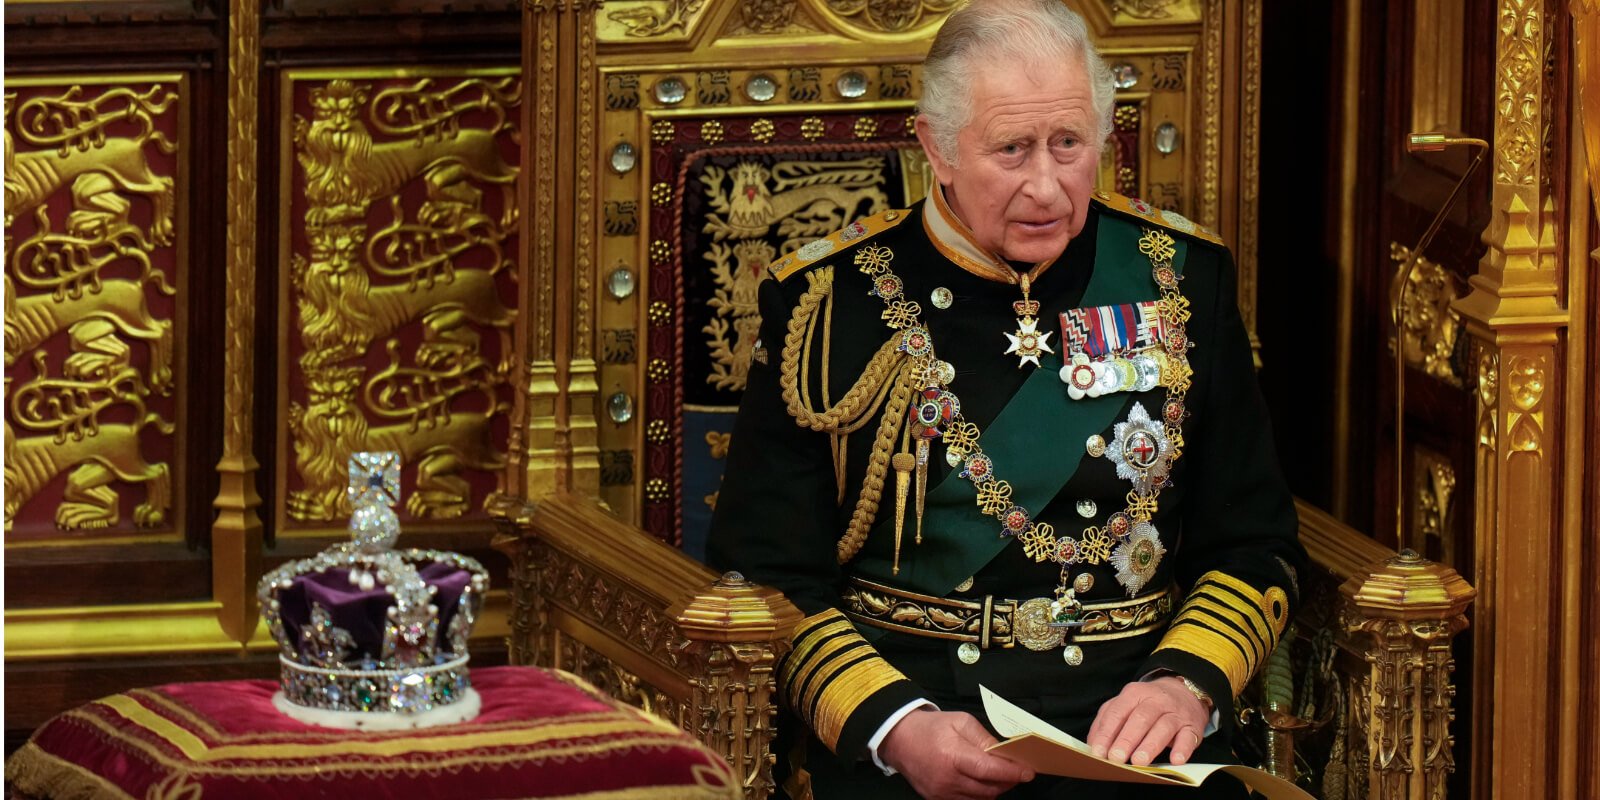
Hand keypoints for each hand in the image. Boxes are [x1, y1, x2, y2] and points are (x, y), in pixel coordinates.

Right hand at [878, 709, 1035, 798]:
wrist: (899, 739)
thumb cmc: (931, 727)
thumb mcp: (960, 721)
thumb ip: (984, 738)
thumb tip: (1005, 753)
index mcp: (952, 755)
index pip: (988, 770)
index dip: (1011, 772)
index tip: (1028, 772)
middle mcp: (947, 779)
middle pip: (988, 788)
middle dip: (1007, 781)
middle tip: (1016, 770)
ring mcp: (941, 793)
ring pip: (981, 798)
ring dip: (995, 788)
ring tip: (999, 775)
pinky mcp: (937, 799)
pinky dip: (979, 794)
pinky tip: (982, 782)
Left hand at [1086, 676, 1210, 766]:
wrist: (1185, 691)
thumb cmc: (1147, 704)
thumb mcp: (1125, 704)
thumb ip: (1106, 721)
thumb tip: (1093, 745)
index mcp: (1134, 693)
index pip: (1117, 712)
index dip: (1107, 732)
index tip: (1098, 752)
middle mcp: (1155, 700)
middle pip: (1140, 718)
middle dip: (1126, 739)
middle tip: (1116, 758)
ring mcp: (1175, 712)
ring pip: (1163, 727)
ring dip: (1150, 745)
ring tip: (1139, 761)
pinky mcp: (1192, 726)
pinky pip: (1188, 737)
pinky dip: (1182, 749)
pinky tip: (1175, 760)